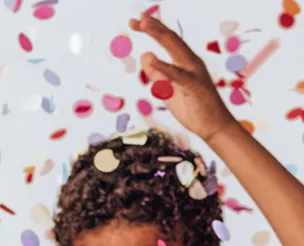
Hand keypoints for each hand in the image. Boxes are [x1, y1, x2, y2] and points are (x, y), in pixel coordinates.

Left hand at [130, 12, 237, 141]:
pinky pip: (178, 75)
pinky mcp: (194, 87)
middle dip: (154, 27)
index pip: (167, 41)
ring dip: (159, 35)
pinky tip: (152, 58)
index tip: (134, 21)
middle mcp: (191, 63)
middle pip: (171, 40)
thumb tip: (145, 55)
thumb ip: (156, 73)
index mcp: (184, 62)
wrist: (213, 127)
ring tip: (144, 24)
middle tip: (138, 17)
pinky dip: (164, 66)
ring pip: (176, 49)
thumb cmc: (191, 107)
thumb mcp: (166, 89)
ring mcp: (194, 73)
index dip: (152, 29)